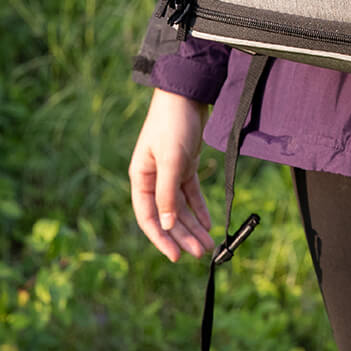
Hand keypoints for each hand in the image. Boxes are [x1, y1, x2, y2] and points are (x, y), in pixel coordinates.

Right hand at [129, 88, 215, 261]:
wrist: (187, 95)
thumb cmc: (172, 124)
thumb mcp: (170, 159)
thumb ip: (167, 193)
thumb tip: (166, 225)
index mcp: (141, 178)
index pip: (149, 217)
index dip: (161, 238)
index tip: (176, 256)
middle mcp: (153, 179)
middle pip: (168, 215)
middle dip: (183, 235)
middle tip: (200, 253)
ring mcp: (170, 173)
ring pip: (181, 207)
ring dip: (193, 225)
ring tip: (208, 244)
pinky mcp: (185, 165)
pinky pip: (191, 194)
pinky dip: (200, 208)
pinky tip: (208, 223)